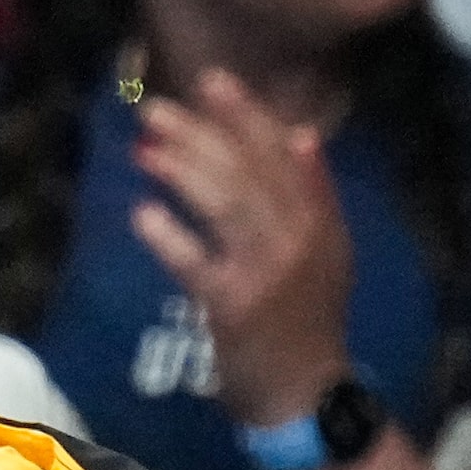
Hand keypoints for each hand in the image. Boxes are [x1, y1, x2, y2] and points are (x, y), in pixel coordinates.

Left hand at [128, 70, 355, 427]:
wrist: (305, 390)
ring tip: (145, 149)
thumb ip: (315, 191)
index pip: (278, 151)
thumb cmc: (307, 319)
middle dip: (199, 133)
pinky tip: (142, 215)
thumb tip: (300, 133)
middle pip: (246, 170)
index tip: (210, 80)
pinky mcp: (233, 308)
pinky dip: (168, 236)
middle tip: (154, 109)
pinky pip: (196, 264)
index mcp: (317, 216)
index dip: (243, 112)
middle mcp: (297, 236)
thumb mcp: (328, 249)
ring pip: (225, 205)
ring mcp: (266, 271)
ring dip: (183, 171)